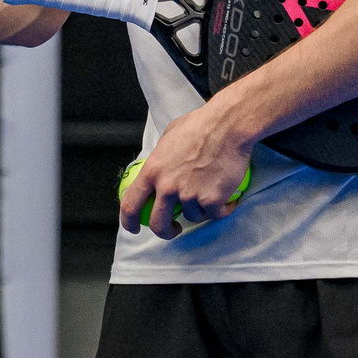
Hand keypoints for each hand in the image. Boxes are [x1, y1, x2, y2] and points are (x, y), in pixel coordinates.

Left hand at [118, 102, 252, 239]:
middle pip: (158, 224)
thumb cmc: (201, 125)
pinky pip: (215, 213)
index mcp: (153, 170)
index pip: (131, 204)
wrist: (227, 126)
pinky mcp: (211, 200)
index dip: (129, 221)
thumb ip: (161, 158)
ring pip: (192, 216)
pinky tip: (228, 197)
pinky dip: (223, 208)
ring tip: (212, 190)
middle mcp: (167, 186)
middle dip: (165, 231)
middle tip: (174, 228)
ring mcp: (189, 195)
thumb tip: (158, 168)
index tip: (135, 227)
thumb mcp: (169, 137)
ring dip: (202, 208)